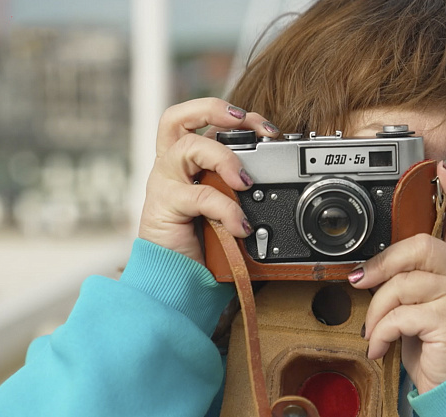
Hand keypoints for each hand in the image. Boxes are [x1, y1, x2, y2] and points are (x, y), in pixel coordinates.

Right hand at [138, 98, 278, 263]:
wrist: (178, 277)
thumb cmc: (205, 240)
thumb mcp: (229, 207)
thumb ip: (242, 189)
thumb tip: (282, 180)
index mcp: (188, 161)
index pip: (201, 120)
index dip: (232, 114)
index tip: (268, 129)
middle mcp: (172, 166)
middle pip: (176, 117)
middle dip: (212, 109)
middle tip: (242, 120)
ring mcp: (164, 183)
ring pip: (187, 147)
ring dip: (223, 157)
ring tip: (245, 182)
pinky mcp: (164, 206)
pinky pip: (199, 196)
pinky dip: (226, 208)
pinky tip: (241, 226)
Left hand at [350, 161, 445, 393]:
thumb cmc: (434, 347)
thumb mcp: (417, 308)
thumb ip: (404, 283)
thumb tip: (365, 272)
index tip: (442, 170)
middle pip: (422, 244)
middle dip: (384, 262)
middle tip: (362, 280)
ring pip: (403, 285)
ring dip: (377, 313)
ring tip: (374, 333)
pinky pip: (401, 315)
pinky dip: (381, 333)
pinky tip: (382, 348)